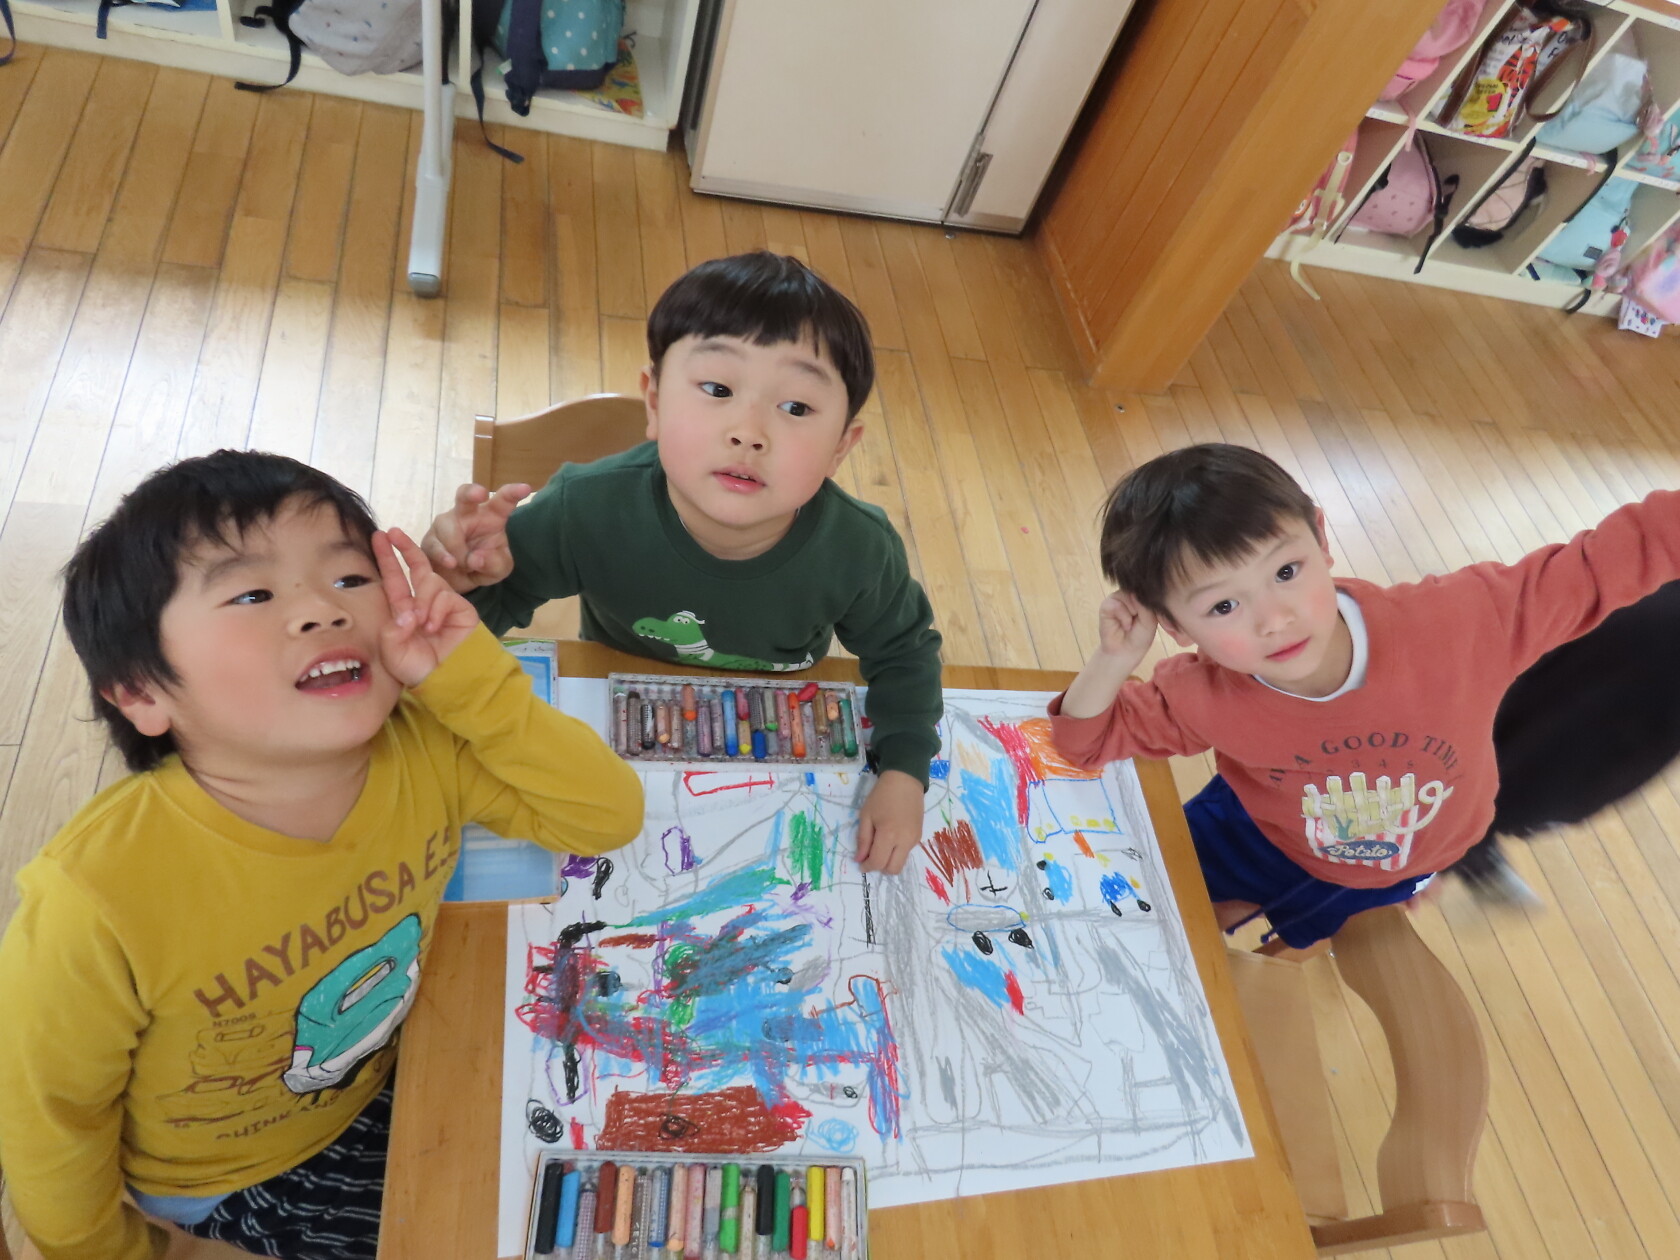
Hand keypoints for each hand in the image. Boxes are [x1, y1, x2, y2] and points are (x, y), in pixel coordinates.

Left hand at [375, 527, 480, 685]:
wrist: (446, 680)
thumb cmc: (417, 668)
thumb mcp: (392, 651)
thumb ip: (391, 630)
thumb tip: (406, 612)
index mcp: (403, 610)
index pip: (394, 578)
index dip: (387, 557)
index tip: (378, 536)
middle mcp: (422, 602)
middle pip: (416, 567)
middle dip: (405, 548)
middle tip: (394, 532)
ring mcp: (442, 603)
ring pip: (430, 582)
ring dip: (422, 601)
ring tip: (422, 625)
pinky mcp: (460, 608)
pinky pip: (445, 596)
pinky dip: (436, 611)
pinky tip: (434, 627)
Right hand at [421, 482, 531, 593]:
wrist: (459, 581)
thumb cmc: (483, 566)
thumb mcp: (498, 569)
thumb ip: (495, 563)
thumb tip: (476, 559)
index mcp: (492, 516)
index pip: (503, 501)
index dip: (513, 493)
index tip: (525, 489)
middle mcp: (468, 514)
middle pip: (466, 495)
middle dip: (472, 492)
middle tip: (480, 494)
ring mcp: (446, 524)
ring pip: (448, 526)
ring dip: (458, 548)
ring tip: (466, 565)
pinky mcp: (430, 539)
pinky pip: (434, 544)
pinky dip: (444, 556)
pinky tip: (451, 564)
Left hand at [855, 770, 923, 874]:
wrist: (905, 781)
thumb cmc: (881, 796)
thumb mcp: (866, 815)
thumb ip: (863, 839)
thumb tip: (860, 859)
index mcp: (888, 835)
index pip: (878, 862)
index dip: (867, 867)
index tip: (860, 864)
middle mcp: (904, 841)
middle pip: (893, 869)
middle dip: (880, 867)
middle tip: (871, 856)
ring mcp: (914, 840)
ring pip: (901, 863)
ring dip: (889, 861)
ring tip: (881, 845)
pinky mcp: (919, 836)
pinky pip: (907, 852)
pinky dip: (897, 852)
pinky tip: (891, 838)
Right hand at [1097, 589, 1156, 661]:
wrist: (1126, 652)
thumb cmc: (1141, 636)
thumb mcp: (1151, 619)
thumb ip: (1145, 604)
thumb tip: (1133, 592)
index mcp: (1140, 595)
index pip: (1147, 588)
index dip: (1151, 600)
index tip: (1152, 615)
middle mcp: (1128, 593)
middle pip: (1138, 591)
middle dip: (1142, 608)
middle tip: (1139, 621)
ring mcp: (1117, 597)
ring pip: (1128, 596)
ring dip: (1133, 613)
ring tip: (1131, 624)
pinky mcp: (1106, 605)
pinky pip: (1116, 605)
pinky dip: (1123, 617)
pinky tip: (1124, 625)